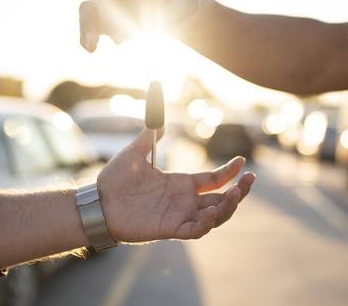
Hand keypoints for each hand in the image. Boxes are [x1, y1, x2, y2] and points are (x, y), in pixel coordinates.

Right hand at [79, 0, 200, 51]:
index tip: (147, 22)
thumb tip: (192, 6)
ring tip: (93, 45)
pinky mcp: (104, 16)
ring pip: (91, 8)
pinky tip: (90, 49)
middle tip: (132, 36)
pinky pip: (88, 21)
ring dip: (90, 27)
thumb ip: (189, 3)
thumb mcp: (190, 3)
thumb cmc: (182, 6)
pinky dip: (86, 35)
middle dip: (118, 19)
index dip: (135, 3)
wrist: (172, 13)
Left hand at [97, 128, 254, 241]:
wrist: (97, 201)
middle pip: (221, 199)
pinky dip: (207, 222)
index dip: (230, 172)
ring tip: (237, 193)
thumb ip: (149, 136)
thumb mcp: (134, 152)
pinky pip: (195, 230)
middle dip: (240, 191)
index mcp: (180, 184)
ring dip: (228, 207)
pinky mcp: (169, 229)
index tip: (242, 161)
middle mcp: (184, 201)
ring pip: (214, 216)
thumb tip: (159, 119)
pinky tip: (212, 209)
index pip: (213, 180)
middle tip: (251, 179)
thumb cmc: (114, 180)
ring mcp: (178, 216)